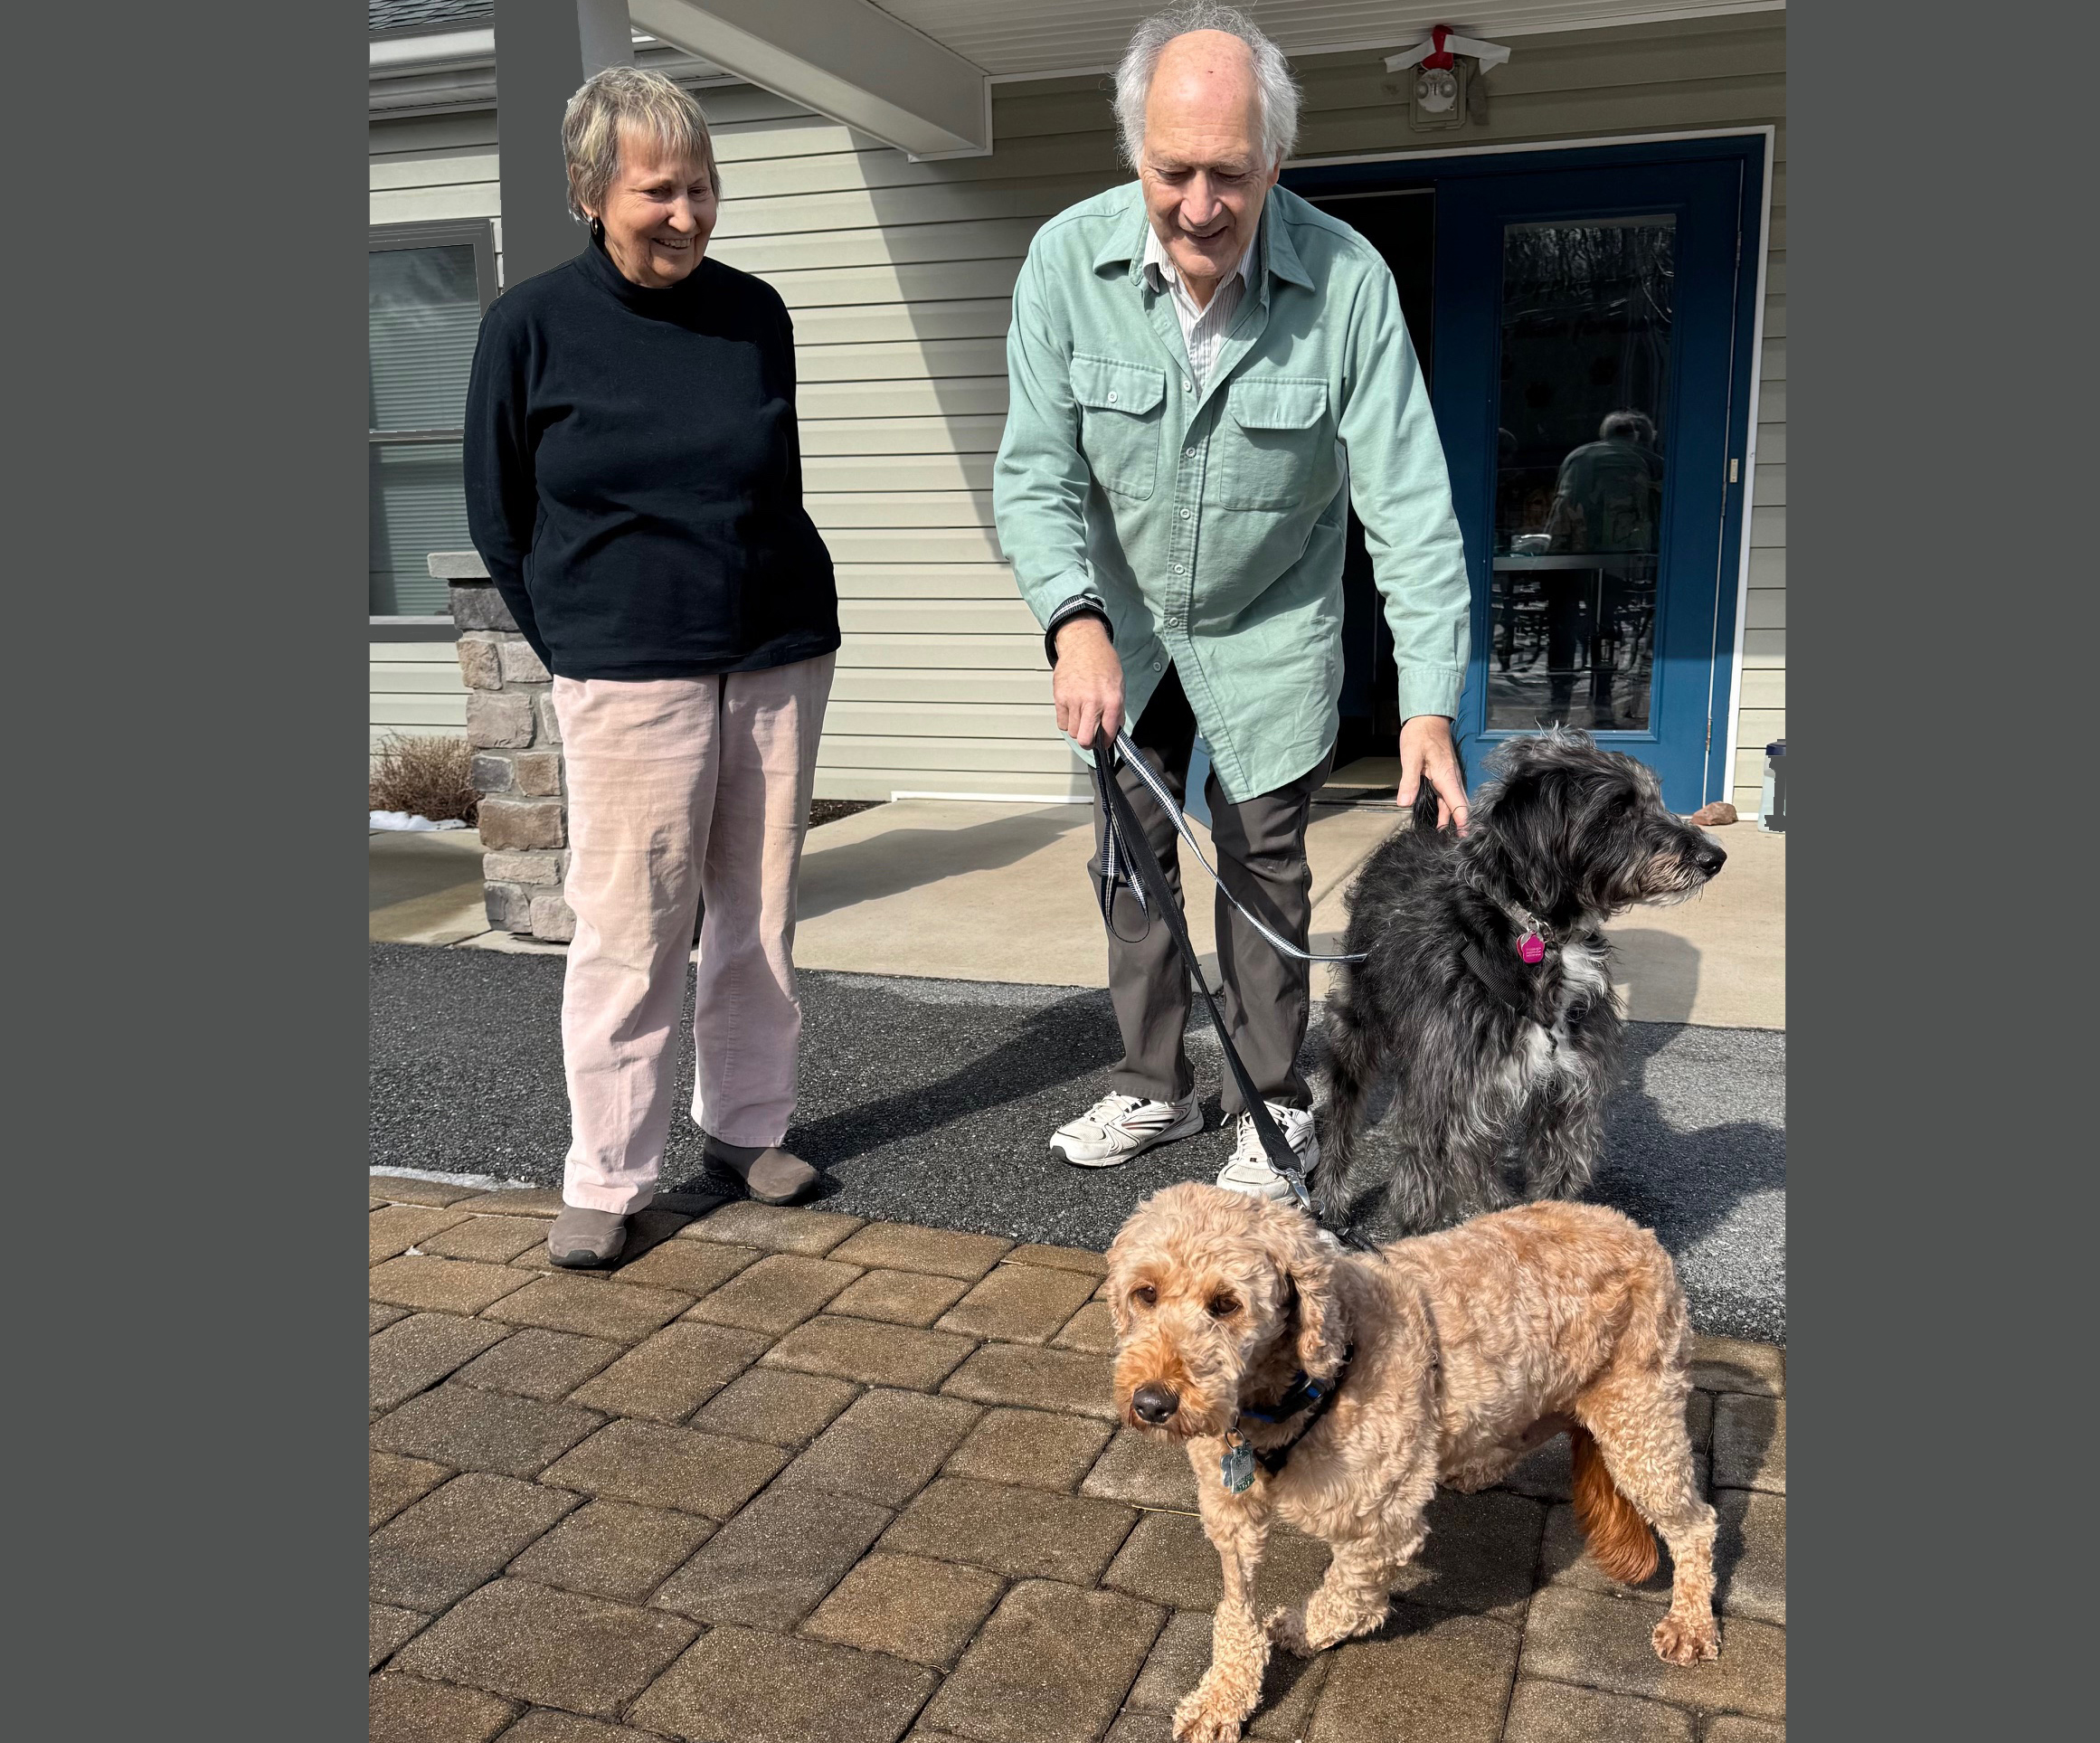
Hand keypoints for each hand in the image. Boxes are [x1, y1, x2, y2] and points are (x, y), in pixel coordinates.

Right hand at [1053, 617, 1125, 749]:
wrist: (1083, 643)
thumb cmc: (1102, 662)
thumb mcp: (1119, 685)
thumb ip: (1116, 710)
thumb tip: (1113, 731)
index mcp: (1111, 700)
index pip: (1108, 734)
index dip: (1107, 742)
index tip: (1105, 742)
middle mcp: (1092, 702)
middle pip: (1085, 739)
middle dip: (1089, 743)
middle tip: (1090, 739)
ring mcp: (1074, 700)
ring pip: (1072, 732)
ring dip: (1077, 729)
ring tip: (1082, 718)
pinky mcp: (1059, 697)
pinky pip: (1061, 722)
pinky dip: (1067, 721)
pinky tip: (1073, 711)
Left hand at [1397, 714, 1468, 834]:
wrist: (1427, 718)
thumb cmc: (1421, 734)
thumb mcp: (1411, 757)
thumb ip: (1409, 781)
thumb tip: (1404, 803)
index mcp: (1447, 778)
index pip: (1460, 807)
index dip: (1464, 825)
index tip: (1463, 842)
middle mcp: (1452, 781)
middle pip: (1458, 810)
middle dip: (1457, 828)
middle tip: (1449, 848)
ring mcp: (1449, 780)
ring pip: (1452, 805)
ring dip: (1449, 821)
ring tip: (1442, 840)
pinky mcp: (1444, 778)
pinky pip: (1447, 799)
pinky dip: (1444, 812)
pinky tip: (1436, 821)